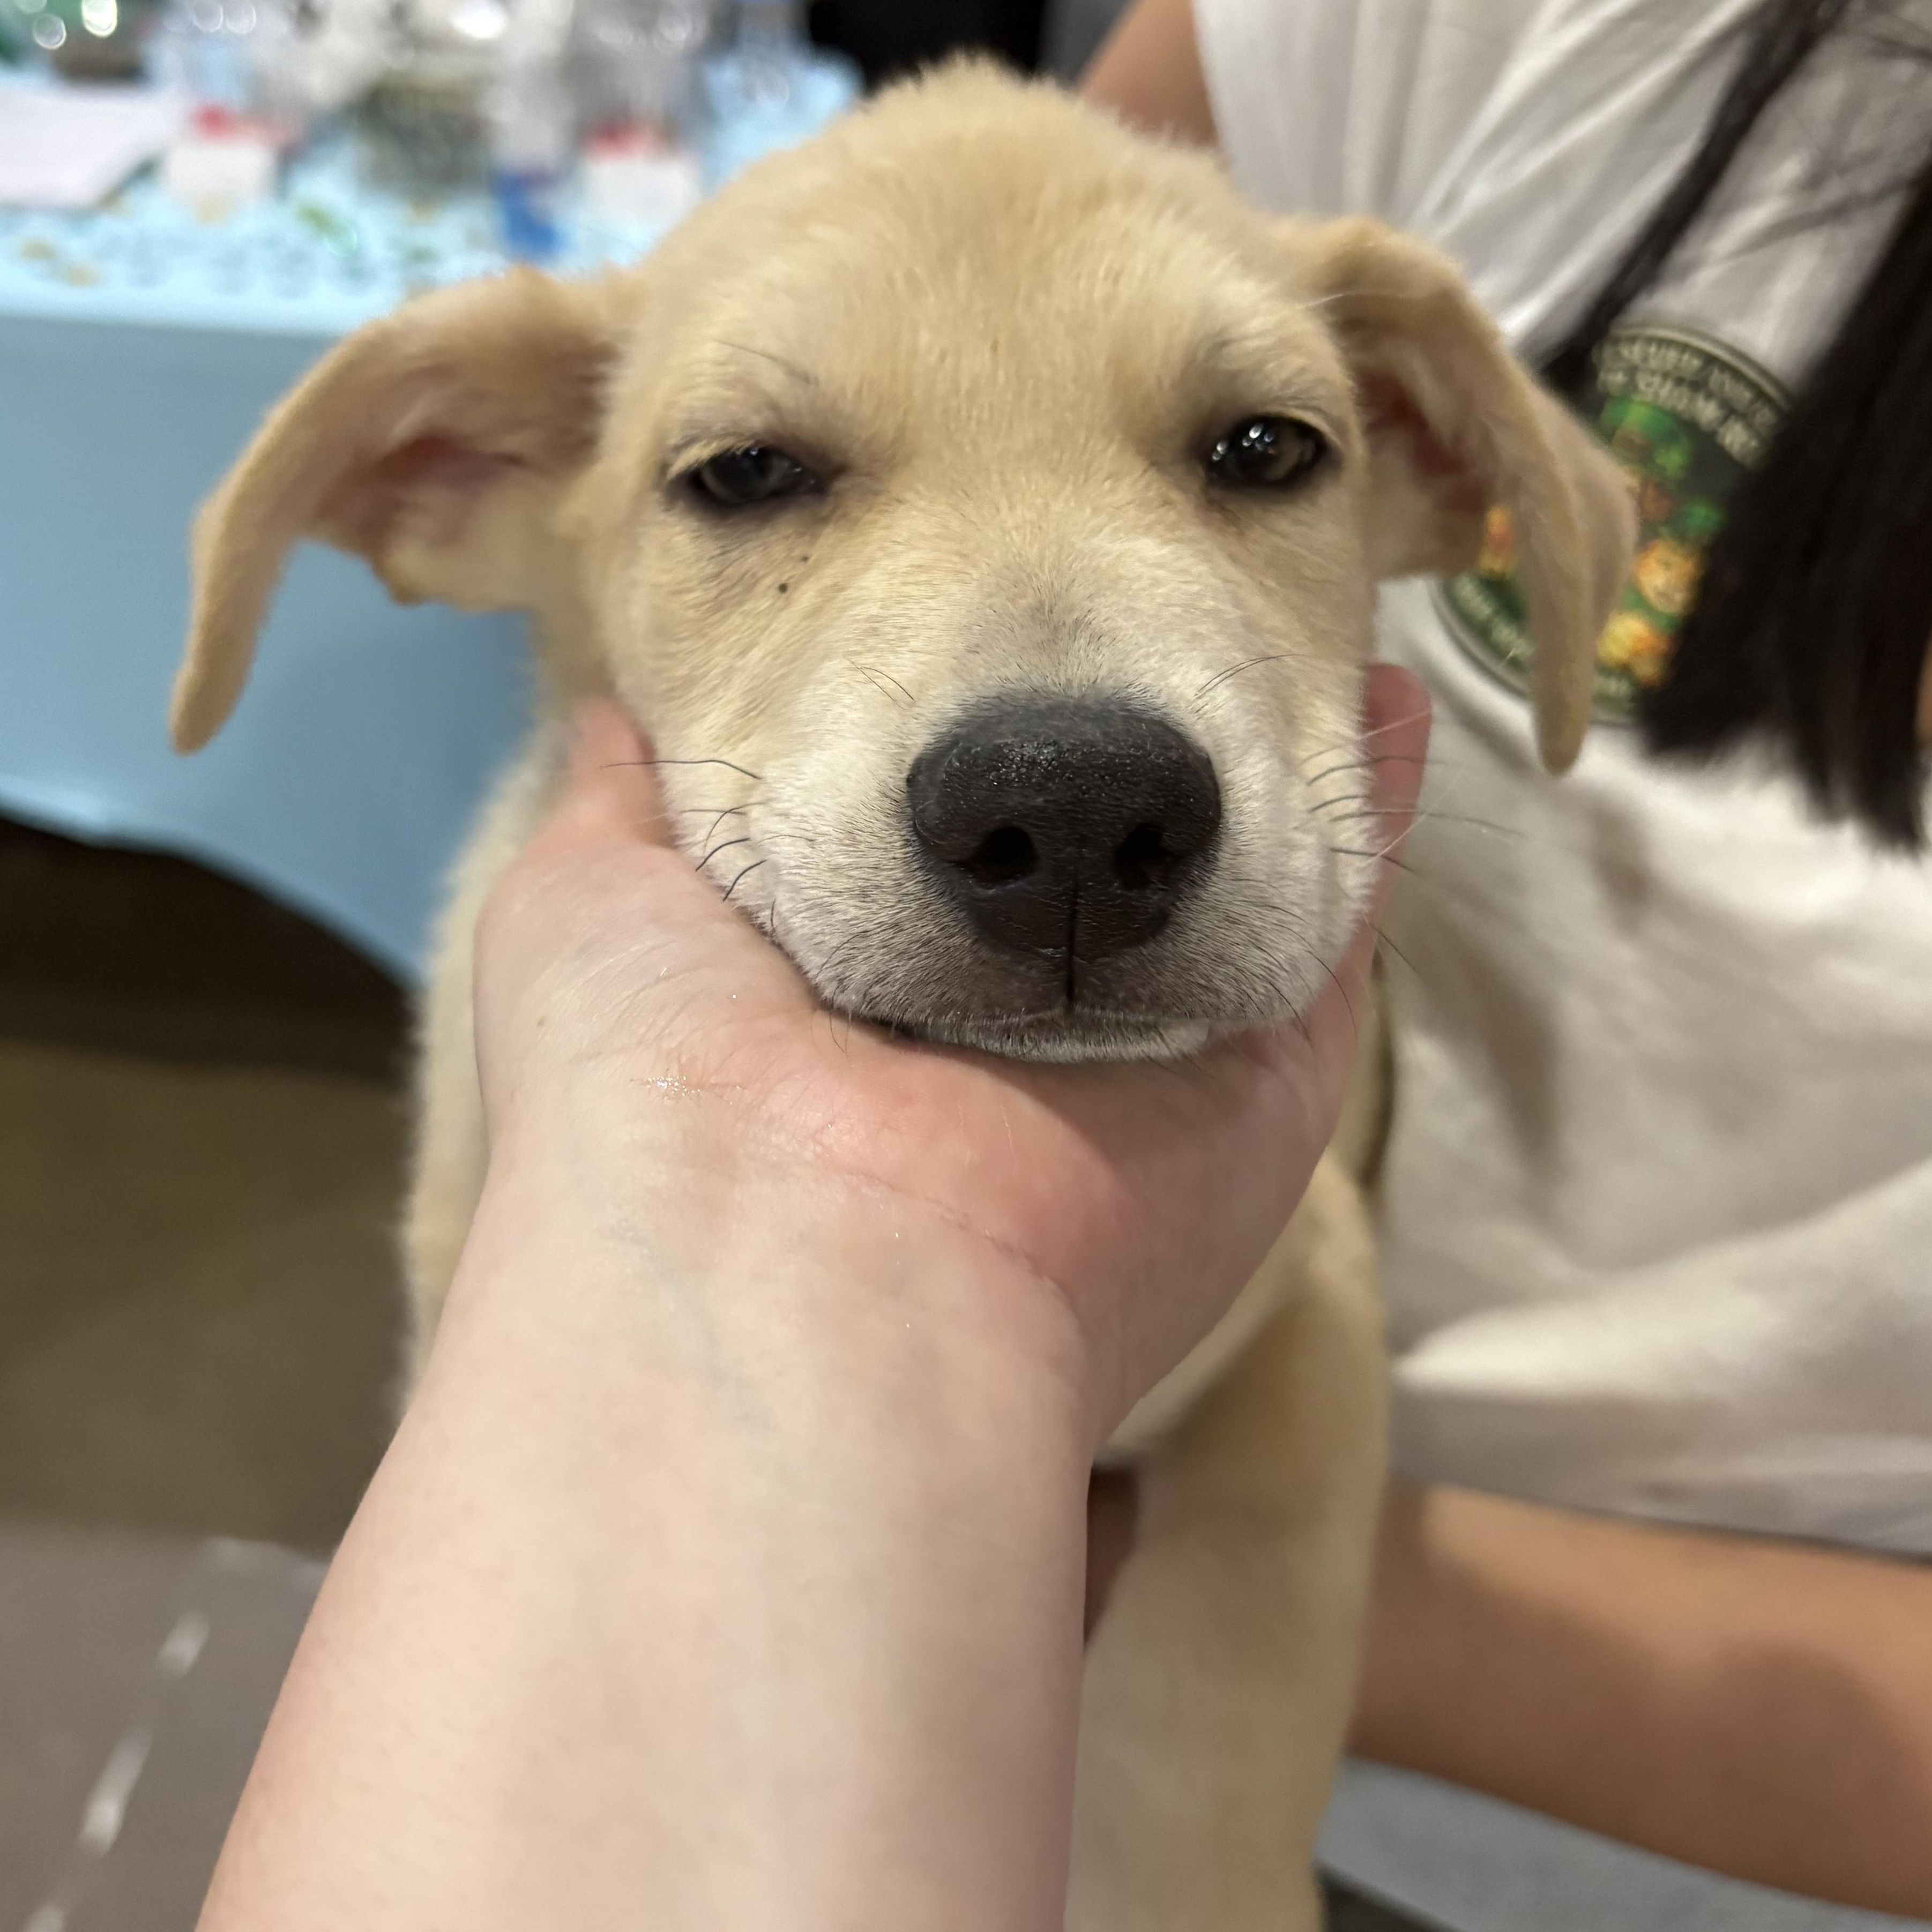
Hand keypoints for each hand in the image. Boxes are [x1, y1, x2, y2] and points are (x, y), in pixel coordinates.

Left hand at [465, 667, 1428, 1448]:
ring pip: (1227, 892)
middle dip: (1136, 762)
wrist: (794, 1257)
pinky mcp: (1263, 1089)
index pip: (938, 857)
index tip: (1000, 640)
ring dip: (1264, 769)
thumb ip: (632, 804)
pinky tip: (1387, 703)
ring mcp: (1146, 1070)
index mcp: (855, 1005)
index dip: (971, 755)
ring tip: (1303, 626)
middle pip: (1099, 877)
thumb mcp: (588, 903)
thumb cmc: (660, 1076)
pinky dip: (1366, 820)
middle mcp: (1008, 1045)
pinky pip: (1335, 934)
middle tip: (1181, 617)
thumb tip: (626, 717)